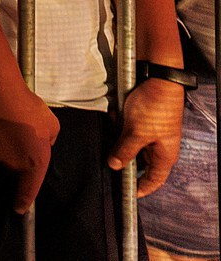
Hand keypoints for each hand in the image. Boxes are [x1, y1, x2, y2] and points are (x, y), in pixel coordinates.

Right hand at [0, 84, 60, 211]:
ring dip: (3, 142)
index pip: (28, 190)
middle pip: (13, 167)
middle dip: (17, 156)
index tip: (19, 209)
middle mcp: (11, 163)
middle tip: (20, 134)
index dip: (23, 201)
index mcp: (34, 163)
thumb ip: (49, 140)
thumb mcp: (52, 125)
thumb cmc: (28, 108)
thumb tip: (41, 141)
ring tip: (5, 121)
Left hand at [109, 77, 184, 195]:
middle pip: (138, 162)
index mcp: (164, 155)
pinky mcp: (140, 120)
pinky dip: (118, 125)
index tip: (127, 194)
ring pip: (128, 144)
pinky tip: (113, 118)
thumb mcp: (137, 132)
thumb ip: (125, 151)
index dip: (142, 188)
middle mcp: (158, 146)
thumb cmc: (155, 107)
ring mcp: (149, 132)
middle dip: (122, 157)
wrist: (157, 78)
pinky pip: (125, 129)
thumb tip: (115, 166)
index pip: (154, 180)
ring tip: (111, 132)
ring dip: (118, 139)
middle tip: (108, 158)